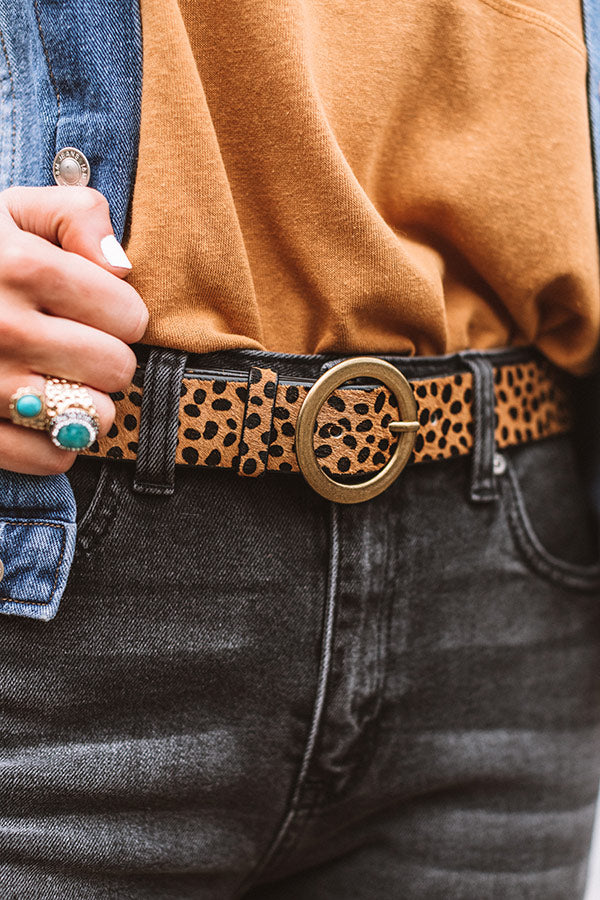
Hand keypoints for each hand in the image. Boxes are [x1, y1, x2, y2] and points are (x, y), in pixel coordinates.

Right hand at [0, 185, 147, 474]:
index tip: (96, 309)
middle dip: (106, 356)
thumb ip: (78, 215)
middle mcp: (4, 329)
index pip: (129, 315)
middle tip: (77, 345)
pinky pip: (51, 457)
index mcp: (22, 267)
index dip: (120, 312)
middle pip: (116, 368)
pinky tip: (39, 414)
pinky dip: (56, 444)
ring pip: (94, 416)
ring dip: (87, 401)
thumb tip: (122, 268)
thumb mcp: (12, 208)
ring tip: (58, 377)